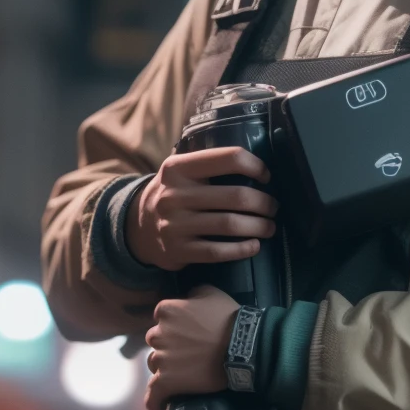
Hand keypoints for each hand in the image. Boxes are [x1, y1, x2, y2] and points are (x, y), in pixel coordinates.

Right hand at [127, 147, 276, 271]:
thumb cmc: (171, 195)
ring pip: (230, 224)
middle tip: (273, 207)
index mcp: (178, 167)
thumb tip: (256, 164)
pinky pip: (218, 251)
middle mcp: (175, 194)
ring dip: (259, 226)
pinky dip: (242, 249)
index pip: (228, 158)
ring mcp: (175, 224)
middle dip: (263, 202)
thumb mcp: (178, 172)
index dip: (255, 166)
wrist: (136, 228)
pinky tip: (254, 246)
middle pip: (236, 195)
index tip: (266, 177)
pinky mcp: (178, 251)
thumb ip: (206, 165)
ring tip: (269, 227)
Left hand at [144, 286, 238, 409]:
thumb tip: (187, 299)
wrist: (243, 347)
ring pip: (155, 365)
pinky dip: (155, 400)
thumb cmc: (230, 319)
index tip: (187, 331)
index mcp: (167, 311)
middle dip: (169, 345)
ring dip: (166, 368)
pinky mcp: (167, 381)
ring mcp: (161, 359)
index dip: (175, 324)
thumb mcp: (211, 293)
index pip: (162, 317)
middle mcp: (158, 334)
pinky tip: (159, 405)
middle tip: (190, 351)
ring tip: (185, 373)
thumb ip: (192, 294)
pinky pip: (154, 394)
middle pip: (156, 341)